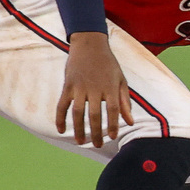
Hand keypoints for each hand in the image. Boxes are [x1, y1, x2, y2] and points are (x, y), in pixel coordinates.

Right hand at [55, 32, 132, 146]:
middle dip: (96, 132)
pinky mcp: (67, 85)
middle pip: (95, 115)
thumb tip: (129, 122)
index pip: (113, 110)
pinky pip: (62, 105)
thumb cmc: (109, 64)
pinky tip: (61, 130)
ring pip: (77, 113)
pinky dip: (60, 118)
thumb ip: (125, 102)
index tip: (112, 137)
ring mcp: (79, 87)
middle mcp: (94, 88)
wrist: (89, 44)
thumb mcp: (121, 80)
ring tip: (80, 142)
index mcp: (110, 87)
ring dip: (78, 129)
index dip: (112, 125)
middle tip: (98, 145)